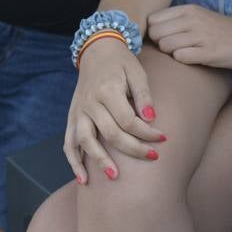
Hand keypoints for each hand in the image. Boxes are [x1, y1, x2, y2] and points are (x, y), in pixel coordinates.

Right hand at [63, 38, 165, 183]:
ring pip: (85, 141)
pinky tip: (83, 179)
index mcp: (107, 90)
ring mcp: (78, 112)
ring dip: (99, 160)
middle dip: (133, 149)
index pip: (128, 120)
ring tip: (114, 176)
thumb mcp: (137, 72)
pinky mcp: (72, 118)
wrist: (97, 52)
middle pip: (110, 133)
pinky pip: (69, 143)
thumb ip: (143, 95)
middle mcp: (90, 103)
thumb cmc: (121, 63)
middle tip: (152, 157)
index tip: (163, 138)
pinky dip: (74, 162)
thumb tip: (150, 118)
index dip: (146, 132)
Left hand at [148, 4, 231, 68]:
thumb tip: (152, 32)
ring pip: (165, 45)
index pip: (152, 19)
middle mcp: (192, 19)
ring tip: (186, 54)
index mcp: (188, 9)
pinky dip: (183, 61)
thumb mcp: (200, 17)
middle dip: (159, 44)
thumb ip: (177, 21)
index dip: (154, 32)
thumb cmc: (224, 31)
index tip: (163, 39)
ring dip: (171, 54)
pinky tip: (194, 60)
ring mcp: (201, 35)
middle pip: (155, 33)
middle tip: (174, 49)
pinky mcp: (210, 52)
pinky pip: (181, 57)